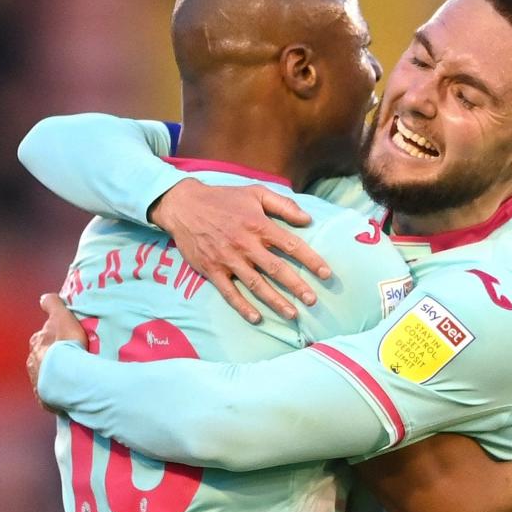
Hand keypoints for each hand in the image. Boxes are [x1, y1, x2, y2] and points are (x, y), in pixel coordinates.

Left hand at [27, 293, 86, 410]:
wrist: (66, 377)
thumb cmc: (64, 345)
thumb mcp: (61, 317)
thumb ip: (52, 305)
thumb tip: (44, 298)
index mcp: (36, 343)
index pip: (43, 338)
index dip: (53, 337)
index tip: (64, 339)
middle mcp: (33, 362)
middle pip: (43, 357)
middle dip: (52, 358)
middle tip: (71, 358)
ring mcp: (38, 382)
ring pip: (46, 375)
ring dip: (56, 375)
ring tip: (73, 377)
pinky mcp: (45, 398)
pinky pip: (53, 394)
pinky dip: (59, 392)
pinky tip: (70, 391)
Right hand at [148, 178, 331, 323]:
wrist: (184, 205)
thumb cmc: (224, 198)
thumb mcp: (255, 192)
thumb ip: (283, 204)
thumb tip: (308, 219)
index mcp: (258, 225)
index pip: (291, 245)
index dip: (311, 260)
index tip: (326, 274)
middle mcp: (245, 244)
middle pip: (276, 269)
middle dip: (296, 286)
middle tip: (313, 301)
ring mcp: (228, 259)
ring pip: (256, 284)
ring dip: (275, 301)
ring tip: (292, 314)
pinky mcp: (212, 270)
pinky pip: (229, 292)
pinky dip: (243, 307)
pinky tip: (257, 318)